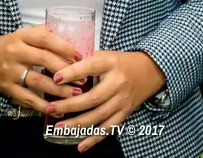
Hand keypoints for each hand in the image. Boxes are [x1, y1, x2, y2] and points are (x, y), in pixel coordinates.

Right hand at [0, 25, 82, 112]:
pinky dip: (43, 106)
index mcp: (22, 36)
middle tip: (84, 78)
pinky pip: (28, 99)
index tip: (80, 57)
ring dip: (59, 90)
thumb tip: (73, 40)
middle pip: (44, 60)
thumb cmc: (11, 44)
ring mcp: (11, 72)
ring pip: (38, 82)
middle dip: (66, 70)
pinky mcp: (8, 88)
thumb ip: (45, 34)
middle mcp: (15, 52)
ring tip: (76, 94)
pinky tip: (58, 110)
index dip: (64, 47)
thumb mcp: (25, 33)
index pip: (45, 39)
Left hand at [47, 51, 166, 151]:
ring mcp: (122, 100)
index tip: (56, 78)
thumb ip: (85, 59)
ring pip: (99, 115)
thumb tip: (58, 65)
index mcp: (111, 63)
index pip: (90, 66)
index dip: (72, 72)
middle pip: (92, 97)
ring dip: (77, 124)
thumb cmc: (122, 62)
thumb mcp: (106, 54)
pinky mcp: (125, 113)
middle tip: (50, 109)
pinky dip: (94, 139)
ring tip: (59, 128)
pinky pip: (109, 128)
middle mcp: (118, 83)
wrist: (152, 70)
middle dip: (69, 105)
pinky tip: (80, 146)